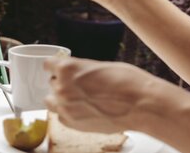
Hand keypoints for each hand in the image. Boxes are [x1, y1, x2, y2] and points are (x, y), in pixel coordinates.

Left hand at [43, 56, 167, 133]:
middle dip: (61, 82)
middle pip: (51, 83)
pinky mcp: (73, 124)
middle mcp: (61, 88)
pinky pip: (61, 117)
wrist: (141, 105)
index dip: (55, 67)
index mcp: (67, 68)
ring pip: (51, 101)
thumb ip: (80, 70)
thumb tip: (75, 73)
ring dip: (60, 98)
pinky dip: (67, 113)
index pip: (48, 65)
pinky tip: (81, 110)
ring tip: (77, 98)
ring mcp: (66, 108)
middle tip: (77, 85)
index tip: (58, 69)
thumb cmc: (127, 81)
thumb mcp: (99, 65)